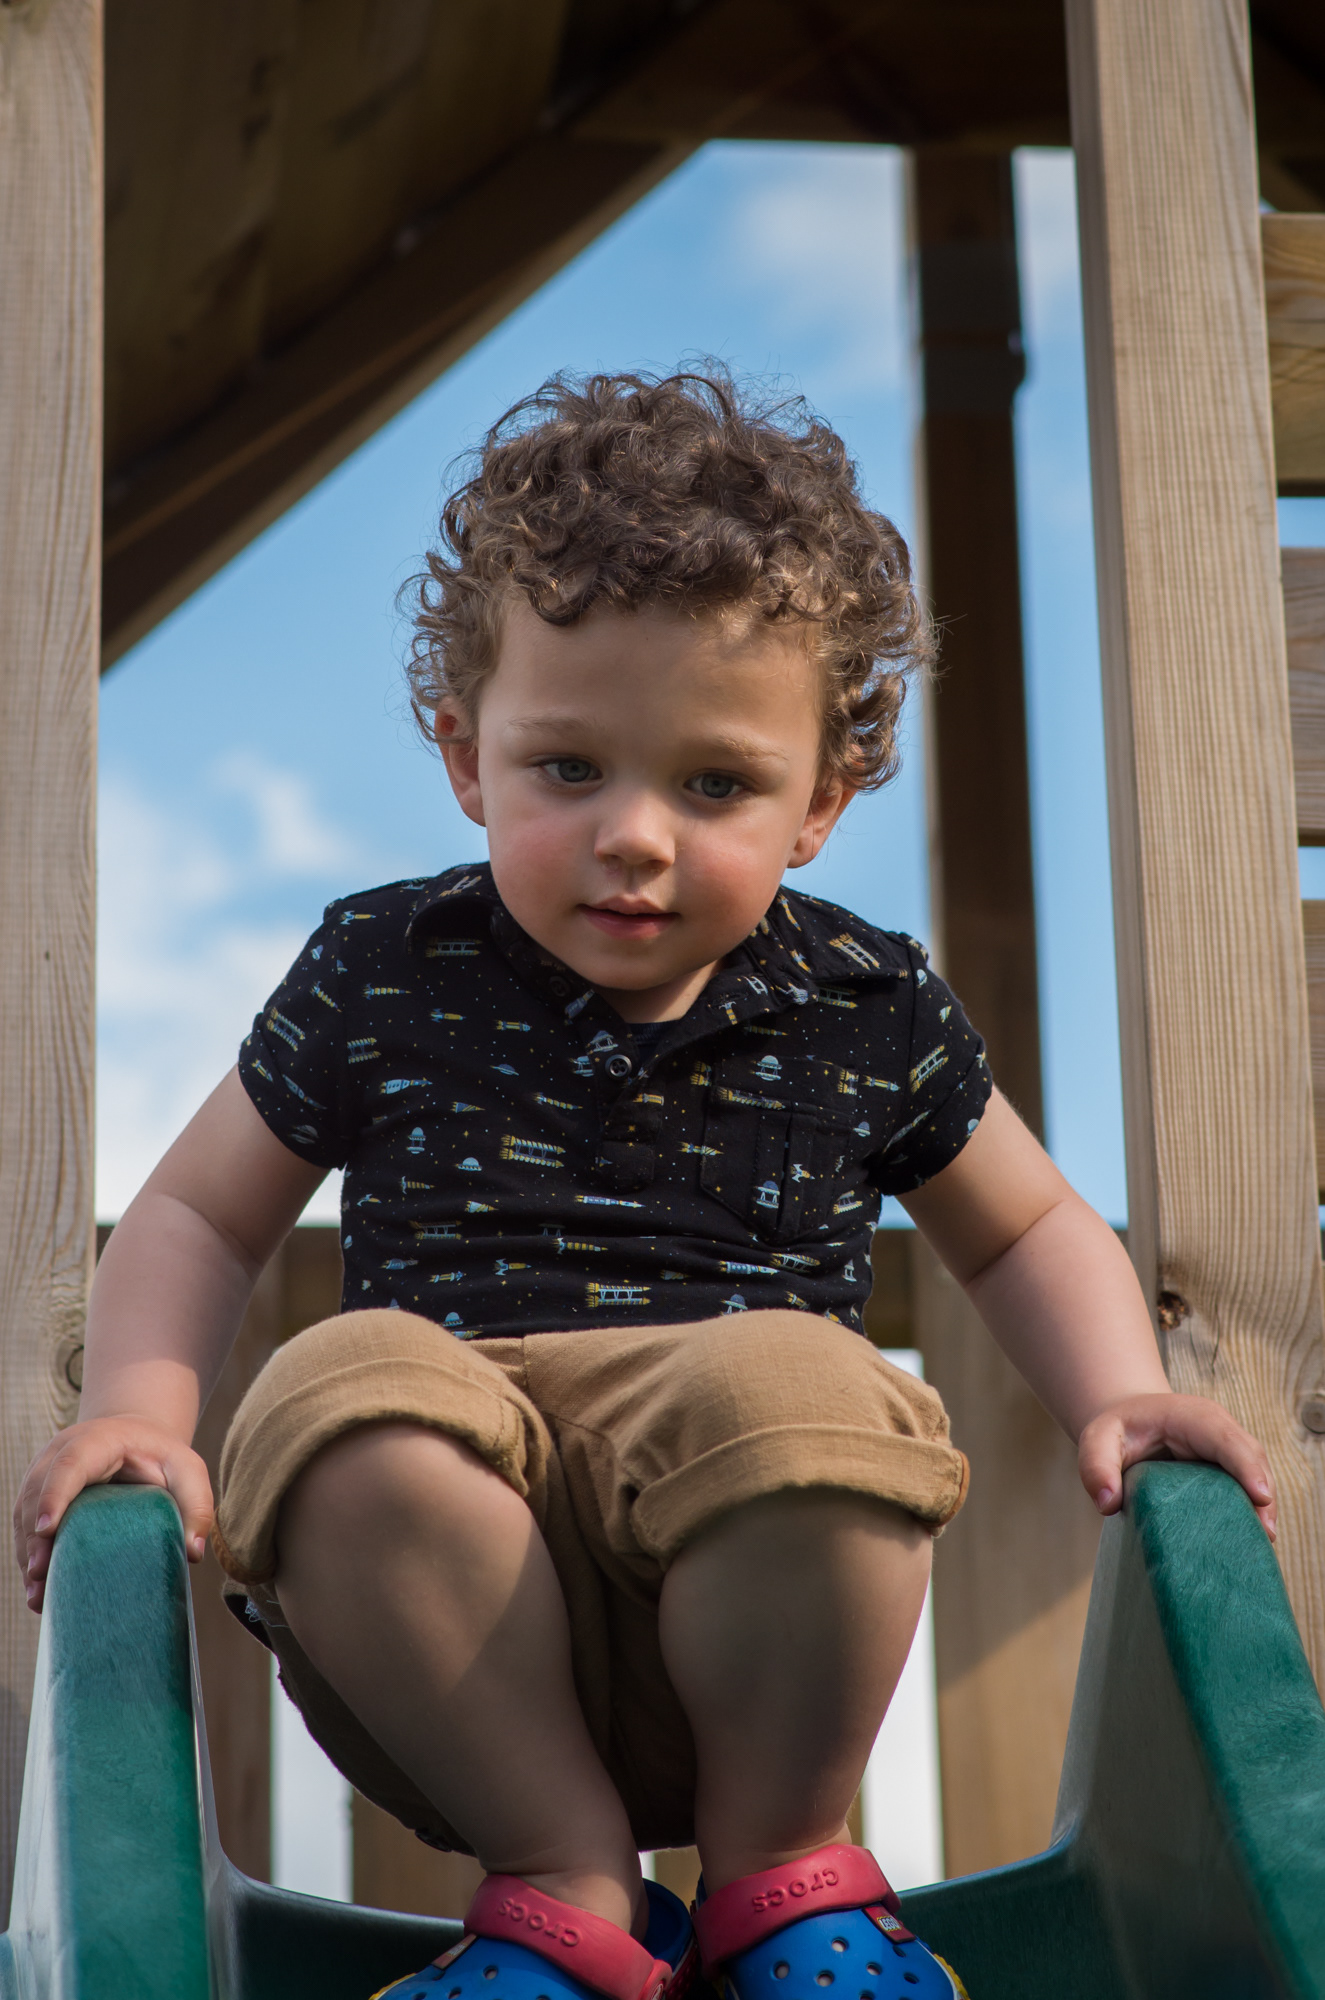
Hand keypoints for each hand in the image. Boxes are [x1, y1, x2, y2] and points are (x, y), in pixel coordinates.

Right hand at [14, 1418, 214, 1611]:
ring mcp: (44, 1472)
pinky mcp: (38, 1494)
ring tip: (37, 1595)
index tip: (46, 1529)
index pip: (70, 1463)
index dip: (54, 1495)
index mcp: (97, 1440)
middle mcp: (61, 1452)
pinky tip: (36, 1588)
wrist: (136, 1439)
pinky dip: (28, 1554)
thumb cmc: (162, 1456)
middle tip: (40, 1575)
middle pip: (37, 1491)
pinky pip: (24, 1524)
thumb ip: (197, 1505)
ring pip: (24, 1511)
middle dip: (34, 1535)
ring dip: (27, 1552)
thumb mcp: (188, 1471)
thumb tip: (193, 1554)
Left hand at [1078, 1393, 1275, 1540]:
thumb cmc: (1116, 1431)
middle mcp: (1218, 1430)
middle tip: (1265, 1534)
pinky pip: (1248, 1486)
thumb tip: (1108, 1504)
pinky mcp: (1228, 1469)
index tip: (1260, 1496)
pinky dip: (1253, 1510)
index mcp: (1191, 1416)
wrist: (1128, 1423)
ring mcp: (1227, 1450)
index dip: (1245, 1465)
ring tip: (1262, 1542)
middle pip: (1251, 1457)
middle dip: (1262, 1493)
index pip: (1225, 1437)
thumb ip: (1096, 1467)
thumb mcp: (1097, 1441)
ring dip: (1263, 1506)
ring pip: (1256, 1474)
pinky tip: (1252, 1539)